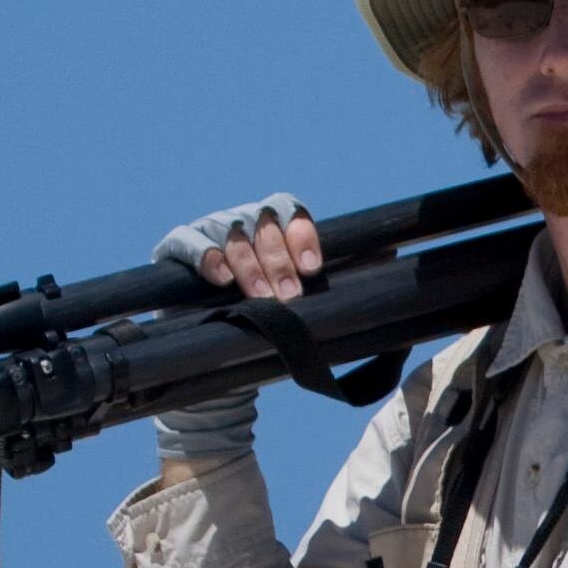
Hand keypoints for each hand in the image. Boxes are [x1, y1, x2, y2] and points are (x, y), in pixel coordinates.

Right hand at [147, 194, 320, 468]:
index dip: (302, 234)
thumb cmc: (269, 324)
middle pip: (264, 221)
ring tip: (261, 297)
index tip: (314, 268)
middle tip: (290, 296)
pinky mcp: (175, 250)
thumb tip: (391, 259)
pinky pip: (190, 242)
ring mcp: (209, 231)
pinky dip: (208, 256)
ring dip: (250, 264)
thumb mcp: (305, 306)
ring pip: (231, 231)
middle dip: (279, 259)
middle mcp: (243, 222)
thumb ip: (339, 283)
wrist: (219, 356)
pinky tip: (222, 278)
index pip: (291, 211)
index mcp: (275, 229)